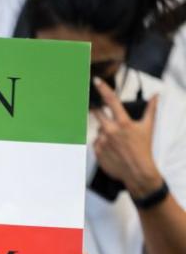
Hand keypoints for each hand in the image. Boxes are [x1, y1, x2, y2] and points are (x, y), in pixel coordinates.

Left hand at [91, 78, 163, 198]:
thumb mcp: (148, 127)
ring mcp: (102, 141)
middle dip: (99, 112)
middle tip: (105, 116)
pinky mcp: (96, 151)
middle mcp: (110, 131)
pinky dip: (102, 142)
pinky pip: (96, 142)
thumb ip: (151, 110)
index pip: (111, 101)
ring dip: (105, 131)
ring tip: (117, 141)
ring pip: (99, 130)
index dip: (103, 89)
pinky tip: (112, 148)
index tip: (96, 81)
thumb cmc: (144, 149)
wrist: (137, 171)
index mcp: (123, 123)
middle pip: (98, 114)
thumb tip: (156, 95)